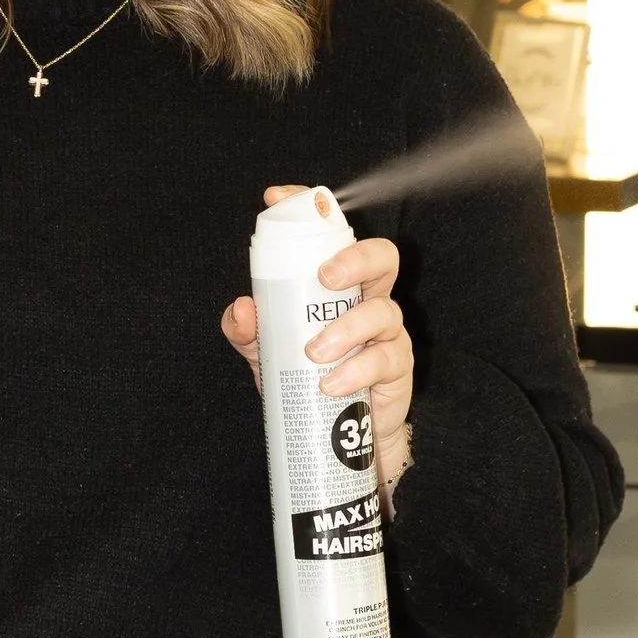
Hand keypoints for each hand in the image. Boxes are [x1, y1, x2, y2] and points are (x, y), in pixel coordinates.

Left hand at [220, 184, 416, 495]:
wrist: (335, 439)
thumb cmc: (304, 379)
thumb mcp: (266, 352)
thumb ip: (246, 330)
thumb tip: (242, 308)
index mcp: (337, 286)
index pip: (331, 235)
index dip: (311, 209)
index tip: (277, 198)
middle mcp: (367, 301)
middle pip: (381, 257)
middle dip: (355, 258)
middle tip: (324, 277)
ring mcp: (386, 334)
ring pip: (383, 311)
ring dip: (347, 328)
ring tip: (315, 353)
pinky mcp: (396, 369)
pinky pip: (385, 360)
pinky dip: (355, 370)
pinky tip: (331, 383)